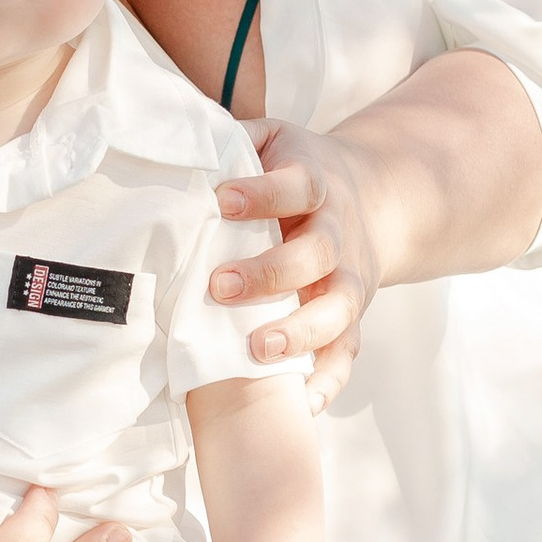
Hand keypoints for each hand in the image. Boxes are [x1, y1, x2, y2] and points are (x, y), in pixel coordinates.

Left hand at [210, 122, 381, 416]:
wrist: (372, 195)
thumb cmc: (295, 171)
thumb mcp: (273, 138)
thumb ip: (231, 139)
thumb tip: (169, 139)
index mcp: (316, 182)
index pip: (295, 185)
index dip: (262, 193)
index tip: (220, 200)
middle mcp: (338, 231)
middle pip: (316, 253)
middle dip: (270, 273)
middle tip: (218, 286)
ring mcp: (351, 277)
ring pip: (339, 307)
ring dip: (301, 331)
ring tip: (256, 350)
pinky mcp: (354, 314)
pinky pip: (349, 351)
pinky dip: (329, 378)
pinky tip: (302, 403)